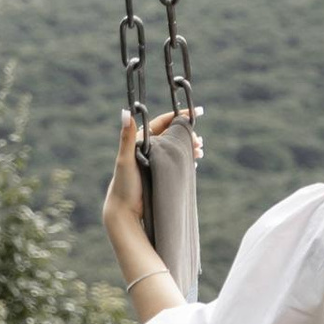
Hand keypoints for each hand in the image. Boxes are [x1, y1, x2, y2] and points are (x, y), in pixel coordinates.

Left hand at [101, 111, 191, 247]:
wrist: (124, 211)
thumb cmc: (123, 185)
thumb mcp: (125, 160)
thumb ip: (127, 137)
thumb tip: (127, 112)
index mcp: (140, 142)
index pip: (162, 123)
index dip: (177, 116)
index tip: (195, 113)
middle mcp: (148, 149)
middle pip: (172, 135)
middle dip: (187, 134)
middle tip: (199, 141)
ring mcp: (155, 162)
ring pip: (176, 148)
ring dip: (189, 146)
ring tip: (200, 150)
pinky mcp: (161, 174)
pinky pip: (177, 162)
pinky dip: (187, 158)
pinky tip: (195, 161)